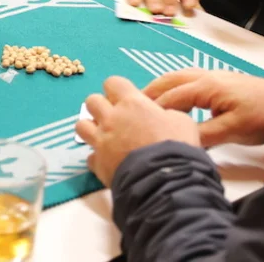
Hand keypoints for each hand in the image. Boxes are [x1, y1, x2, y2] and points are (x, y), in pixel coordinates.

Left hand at [76, 77, 199, 186]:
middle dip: (100, 107)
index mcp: (132, 103)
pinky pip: (90, 157)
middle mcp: (112, 118)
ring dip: (91, 129)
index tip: (125, 98)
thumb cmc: (176, 147)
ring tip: (104, 136)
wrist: (165, 180)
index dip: (118, 89)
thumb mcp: (182, 121)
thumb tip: (161, 116)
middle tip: (114, 117)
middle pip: (92, 101)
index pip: (113, 82)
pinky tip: (109, 162)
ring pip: (81, 125)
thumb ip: (165, 113)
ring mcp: (101, 141)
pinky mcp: (98, 163)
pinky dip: (98, 159)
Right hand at [145, 69, 263, 147]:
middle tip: (129, 107)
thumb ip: (203, 135)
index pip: (170, 97)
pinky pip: (186, 80)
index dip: (152, 109)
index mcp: (206, 86)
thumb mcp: (232, 130)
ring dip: (159, 88)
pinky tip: (170, 98)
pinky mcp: (218, 81)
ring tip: (144, 102)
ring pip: (176, 77)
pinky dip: (171, 86)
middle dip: (148, 93)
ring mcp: (211, 76)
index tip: (135, 121)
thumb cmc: (262, 116)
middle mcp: (204, 76)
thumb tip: (177, 140)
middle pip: (168, 81)